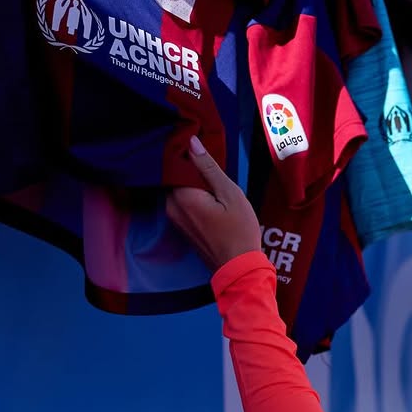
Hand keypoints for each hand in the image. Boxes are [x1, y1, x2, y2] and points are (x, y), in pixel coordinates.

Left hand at [167, 138, 261, 271]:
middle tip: (209, 163)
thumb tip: (192, 143)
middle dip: (189, 169)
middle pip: (176, 178)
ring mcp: (174, 219)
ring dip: (191, 183)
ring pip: (178, 190)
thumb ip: (209, 168)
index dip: (188, 153)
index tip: (201, 146)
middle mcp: (172, 207)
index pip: (177, 164)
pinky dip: (191, 196)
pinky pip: (181, 204)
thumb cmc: (240, 231)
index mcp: (182, 196)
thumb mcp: (230, 194)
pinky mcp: (181, 227)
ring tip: (211, 179)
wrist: (239, 268)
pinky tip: (209, 197)